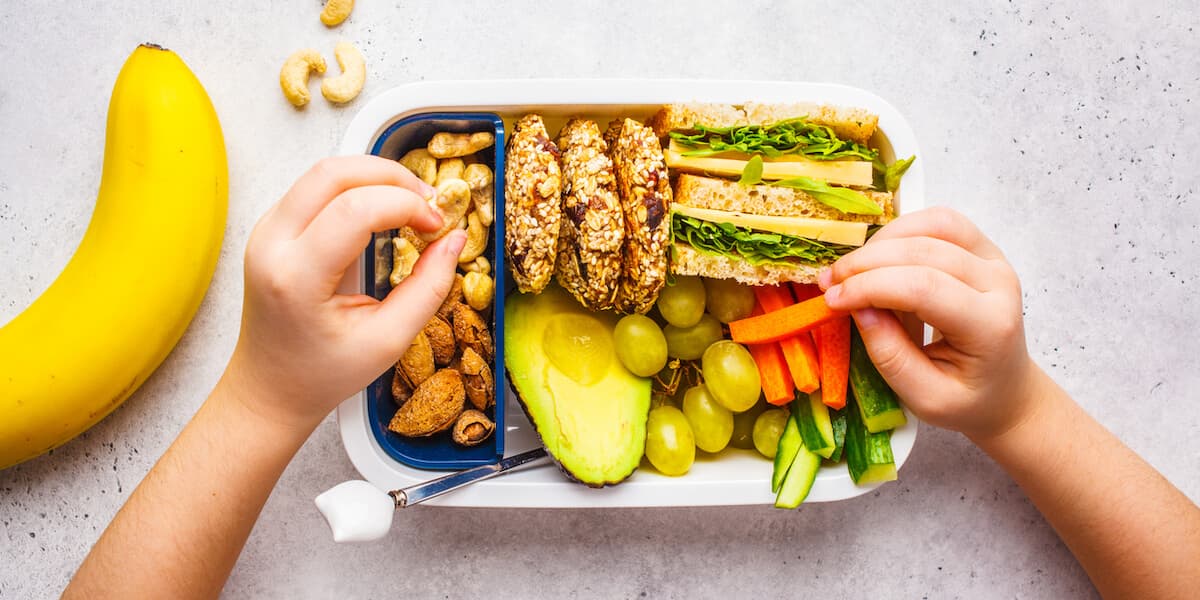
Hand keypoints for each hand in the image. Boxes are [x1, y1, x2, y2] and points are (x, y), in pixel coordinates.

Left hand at [226, 156, 465, 429]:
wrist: (271, 388)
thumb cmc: (323, 373)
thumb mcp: (388, 341)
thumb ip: (428, 288)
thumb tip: (455, 239)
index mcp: (296, 278)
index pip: (355, 210)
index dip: (406, 205)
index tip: (437, 225)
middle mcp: (271, 245)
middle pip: (333, 173)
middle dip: (392, 176)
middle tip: (429, 202)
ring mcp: (265, 232)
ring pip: (323, 172)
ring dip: (375, 177)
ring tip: (410, 205)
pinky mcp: (271, 228)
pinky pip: (316, 188)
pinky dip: (357, 188)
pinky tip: (383, 212)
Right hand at [819, 207, 1036, 438]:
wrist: (1005, 390)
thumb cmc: (966, 399)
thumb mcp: (925, 398)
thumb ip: (890, 357)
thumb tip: (857, 309)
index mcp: (990, 326)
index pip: (924, 288)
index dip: (870, 287)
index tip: (831, 300)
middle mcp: (999, 284)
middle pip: (925, 251)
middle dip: (866, 263)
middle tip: (830, 283)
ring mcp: (995, 260)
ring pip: (934, 225)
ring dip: (882, 241)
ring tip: (851, 270)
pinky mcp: (983, 248)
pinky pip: (939, 222)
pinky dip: (901, 231)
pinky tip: (878, 256)